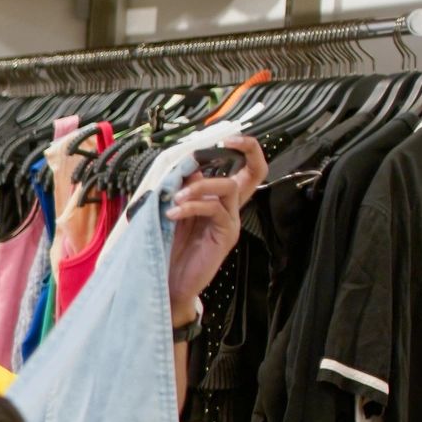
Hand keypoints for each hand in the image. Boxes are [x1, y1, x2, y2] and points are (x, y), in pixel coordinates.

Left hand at [165, 134, 264, 321]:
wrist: (168, 284)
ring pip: (228, 187)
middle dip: (242, 153)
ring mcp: (230, 220)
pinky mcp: (226, 235)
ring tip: (175, 197)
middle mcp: (229, 207)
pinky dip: (192, 206)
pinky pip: (215, 210)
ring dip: (199, 187)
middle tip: (206, 153)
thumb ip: (181, 190)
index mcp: (217, 199)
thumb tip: (186, 167)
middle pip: (253, 172)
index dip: (243, 149)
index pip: (242, 168)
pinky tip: (172, 212)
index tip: (227, 137)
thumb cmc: (168, 249)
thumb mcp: (171, 213)